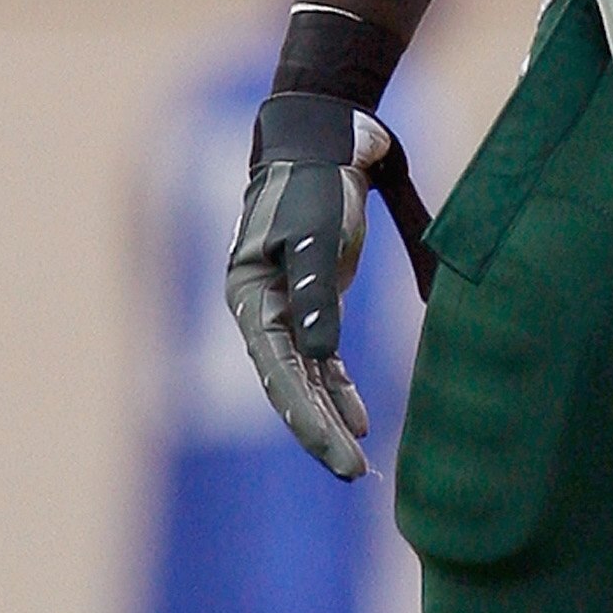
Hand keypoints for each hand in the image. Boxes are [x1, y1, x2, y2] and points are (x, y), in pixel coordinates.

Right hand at [226, 93, 428, 478]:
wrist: (326, 136)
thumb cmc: (317, 181)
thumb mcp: (320, 233)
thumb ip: (319, 291)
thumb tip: (319, 354)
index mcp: (250, 298)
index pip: (279, 374)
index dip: (308, 418)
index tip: (339, 455)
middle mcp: (262, 311)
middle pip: (289, 386)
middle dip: (320, 432)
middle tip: (356, 475)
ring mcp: (287, 308)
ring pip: (307, 377)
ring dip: (331, 417)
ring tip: (359, 463)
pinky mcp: (314, 300)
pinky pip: (324, 358)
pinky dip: (341, 387)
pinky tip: (361, 418)